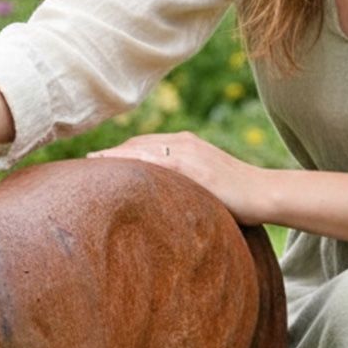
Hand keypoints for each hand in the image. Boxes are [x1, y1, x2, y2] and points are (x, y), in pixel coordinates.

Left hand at [89, 131, 270, 225]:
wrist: (265, 194)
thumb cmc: (238, 198)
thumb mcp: (205, 186)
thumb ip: (183, 185)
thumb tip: (161, 205)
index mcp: (185, 145)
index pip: (142, 145)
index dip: (117, 154)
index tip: (94, 163)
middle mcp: (182, 142)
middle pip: (135, 145)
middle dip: (109, 155)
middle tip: (82, 166)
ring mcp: (186, 150)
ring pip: (139, 150)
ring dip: (112, 157)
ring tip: (86, 167)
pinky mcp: (190, 164)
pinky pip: (151, 160)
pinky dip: (128, 161)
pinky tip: (109, 167)